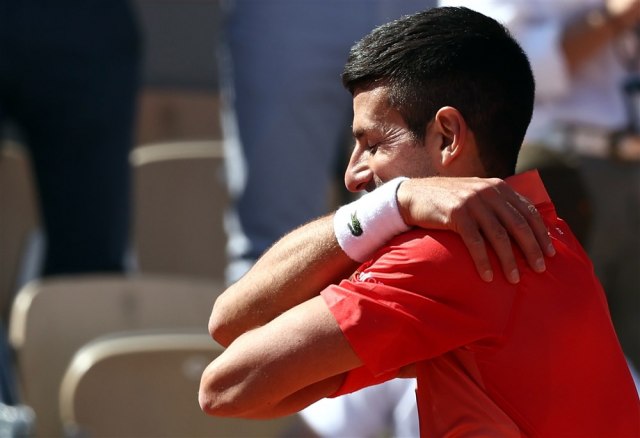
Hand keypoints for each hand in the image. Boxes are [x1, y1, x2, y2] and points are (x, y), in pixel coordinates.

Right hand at [396, 177, 554, 283]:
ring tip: (515, 279)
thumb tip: (521, 226)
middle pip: (518, 224)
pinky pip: (475, 242)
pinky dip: (483, 261)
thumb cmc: (447, 200)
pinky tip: (488, 276)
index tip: (551, 253)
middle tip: (540, 269)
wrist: (414, 195)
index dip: (541, 233)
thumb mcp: (476, 193)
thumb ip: (496, 203)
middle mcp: (488, 192)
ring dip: (510, 260)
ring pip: (499, 236)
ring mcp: (472, 202)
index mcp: (498, 187)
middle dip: (532, 249)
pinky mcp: (456, 214)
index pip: (528, 211)